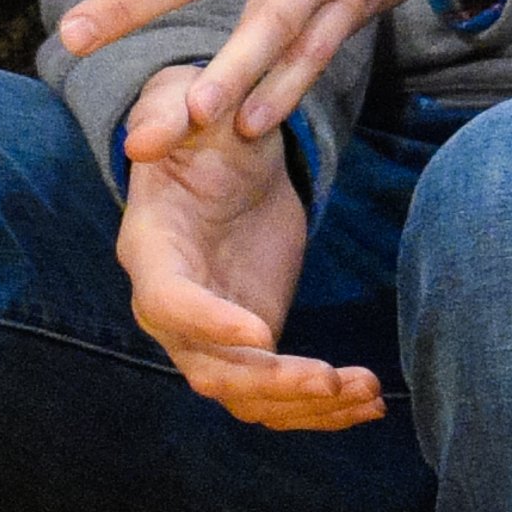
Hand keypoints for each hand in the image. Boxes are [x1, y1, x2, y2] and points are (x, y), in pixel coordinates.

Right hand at [114, 67, 384, 430]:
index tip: (264, 332)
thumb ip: (167, 112)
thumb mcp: (184, 101)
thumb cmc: (200, 124)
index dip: (209, 323)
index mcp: (152, 249)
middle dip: (269, 383)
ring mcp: (212, 333)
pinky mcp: (253, 344)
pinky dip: (323, 409)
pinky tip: (369, 403)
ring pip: (249, 396)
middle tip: (329, 377)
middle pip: (210, 369)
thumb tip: (142, 139)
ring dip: (306, 406)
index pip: (168, 302)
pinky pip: (280, 395)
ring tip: (367, 394)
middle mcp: (173, 306)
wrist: (228, 154)